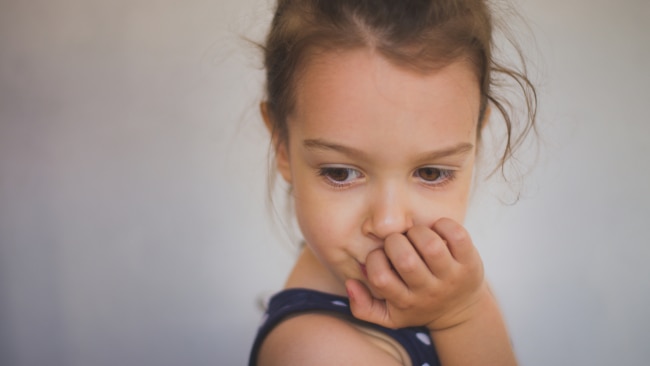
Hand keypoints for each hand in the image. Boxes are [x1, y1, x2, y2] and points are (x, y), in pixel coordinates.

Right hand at [345, 218, 485, 330]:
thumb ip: (363, 306)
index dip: (374, 259)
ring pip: (431, 246)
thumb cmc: (418, 306)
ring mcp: (451, 277)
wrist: (460, 310)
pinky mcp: (469, 262)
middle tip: (398, 241)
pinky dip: (443, 225)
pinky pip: (457, 236)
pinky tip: (436, 229)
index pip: (380, 277)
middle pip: (406, 260)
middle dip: (395, 241)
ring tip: (415, 235)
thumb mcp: (389, 316)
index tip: (380, 255)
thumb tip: (350, 283)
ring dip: (417, 232)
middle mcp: (428, 291)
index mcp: (405, 302)